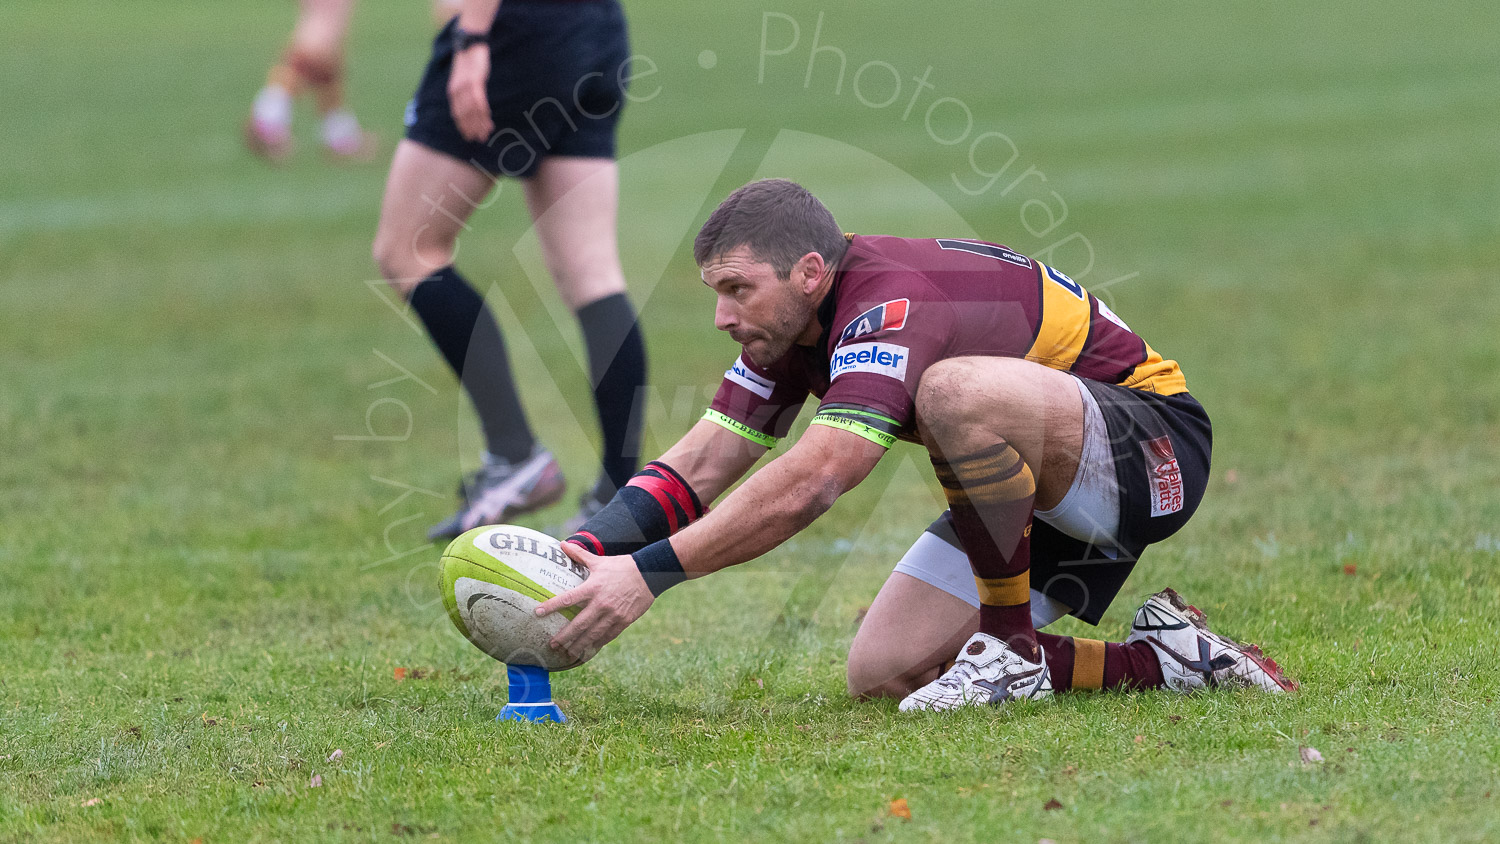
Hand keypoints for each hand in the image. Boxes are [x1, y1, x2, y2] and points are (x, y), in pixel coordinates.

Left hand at [447, 43, 492, 141]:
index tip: (469, 136)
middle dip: (472, 128)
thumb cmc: (469, 62)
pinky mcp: (475, 81)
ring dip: (480, 123)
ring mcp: (466, 86)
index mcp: (453, 92)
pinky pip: (479, 100)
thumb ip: (465, 92)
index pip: (458, 114)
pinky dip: (483, 112)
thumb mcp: (464, 78)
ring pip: (473, 110)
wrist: (470, 44)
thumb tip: (471, 104)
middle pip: (465, 115)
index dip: (464, 127)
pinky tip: (488, 119)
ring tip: (487, 132)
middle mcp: (457, 91)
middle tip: (480, 139)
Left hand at [535, 541, 654, 662]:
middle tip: (552, 644)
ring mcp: (613, 614)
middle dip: (564, 636)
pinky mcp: (624, 621)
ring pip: (592, 634)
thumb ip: (580, 555)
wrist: (649, 574)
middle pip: (579, 624)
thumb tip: (562, 543)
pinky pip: (607, 636)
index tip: (537, 613)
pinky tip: (588, 649)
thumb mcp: (600, 560)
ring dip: (578, 645)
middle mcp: (601, 603)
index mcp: (593, 587)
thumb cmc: (622, 566)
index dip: (552, 606)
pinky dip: (597, 644)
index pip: (568, 599)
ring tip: (568, 653)